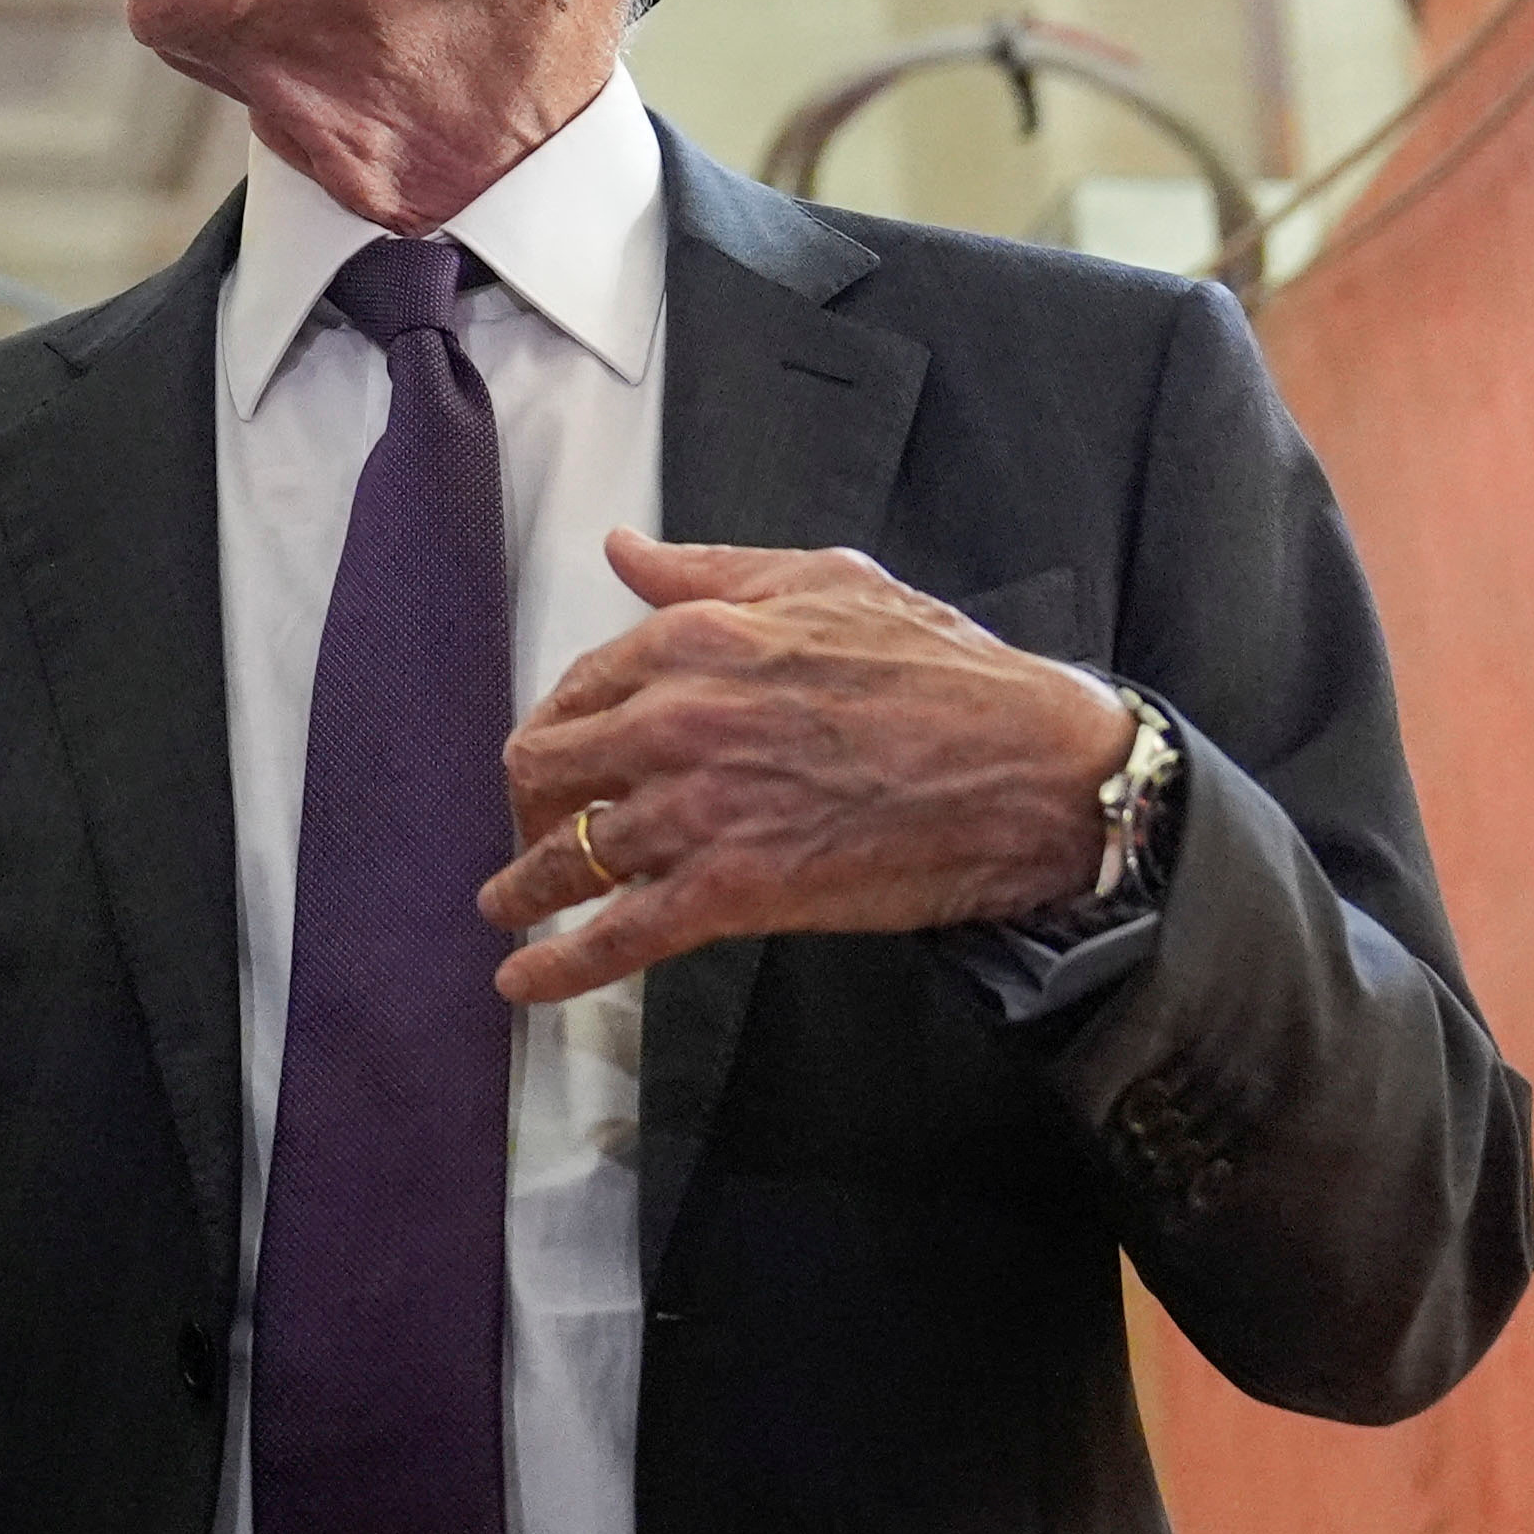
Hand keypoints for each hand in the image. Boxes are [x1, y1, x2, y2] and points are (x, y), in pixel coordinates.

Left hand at [482, 531, 1130, 1008]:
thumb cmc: (943, 670)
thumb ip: (707, 571)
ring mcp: (696, 811)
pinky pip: (614, 936)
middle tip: (542, 827)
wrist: (1028, 768)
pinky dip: (556, 967)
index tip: (564, 756)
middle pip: (545, 769)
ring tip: (505, 905)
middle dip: (533, 803)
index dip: (561, 725)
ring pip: (566, 857)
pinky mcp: (729, 891)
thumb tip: (624, 551)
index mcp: (693, 640)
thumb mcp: (825, 580)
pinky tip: (521, 983)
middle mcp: (674, 721)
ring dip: (522, 887)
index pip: (578, 687)